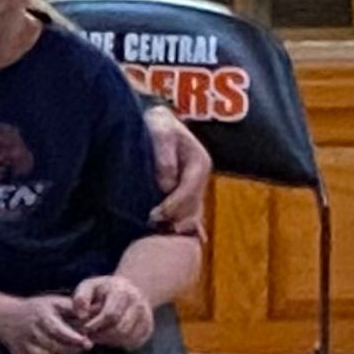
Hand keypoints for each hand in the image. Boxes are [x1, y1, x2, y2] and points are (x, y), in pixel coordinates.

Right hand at [0, 291, 88, 353]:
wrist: (4, 316)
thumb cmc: (37, 309)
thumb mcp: (54, 301)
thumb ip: (73, 306)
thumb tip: (95, 310)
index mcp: (42, 316)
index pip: (58, 330)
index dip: (74, 339)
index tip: (87, 344)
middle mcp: (31, 332)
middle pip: (55, 348)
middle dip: (72, 351)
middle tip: (80, 348)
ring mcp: (23, 346)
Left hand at [70, 274, 154, 349]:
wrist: (127, 289)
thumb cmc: (102, 289)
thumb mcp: (88, 287)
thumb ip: (80, 299)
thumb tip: (81, 316)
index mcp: (122, 291)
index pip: (111, 315)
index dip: (96, 325)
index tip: (84, 329)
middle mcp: (138, 303)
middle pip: (120, 329)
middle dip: (102, 335)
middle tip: (90, 335)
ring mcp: (146, 316)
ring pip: (127, 338)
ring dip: (110, 341)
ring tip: (98, 336)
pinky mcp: (148, 327)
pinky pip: (134, 343)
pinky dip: (120, 344)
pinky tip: (110, 337)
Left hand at [143, 110, 210, 235]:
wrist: (157, 120)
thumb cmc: (157, 125)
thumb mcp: (160, 134)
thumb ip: (164, 157)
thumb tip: (167, 185)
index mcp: (199, 162)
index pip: (188, 191)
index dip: (172, 206)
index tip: (154, 215)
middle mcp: (200, 175)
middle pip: (192, 204)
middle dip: (175, 218)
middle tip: (153, 227)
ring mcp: (194, 182)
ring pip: (191, 209)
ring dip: (176, 221)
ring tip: (156, 232)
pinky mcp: (185, 186)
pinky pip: (185, 207)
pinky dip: (175, 218)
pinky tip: (163, 229)